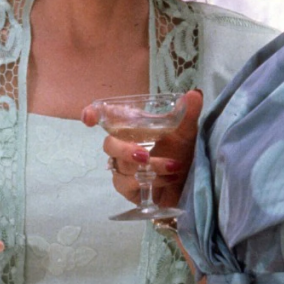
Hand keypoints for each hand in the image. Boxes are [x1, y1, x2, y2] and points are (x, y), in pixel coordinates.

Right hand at [83, 89, 202, 208]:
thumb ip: (189, 114)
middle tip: (144, 155)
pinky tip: (169, 178)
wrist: (191, 184)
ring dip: (150, 167)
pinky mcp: (129, 189)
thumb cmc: (182, 154)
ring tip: (174, 166)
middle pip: (109, 145)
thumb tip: (194, 94)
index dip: (93, 114)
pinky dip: (151, 181)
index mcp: (134, 128)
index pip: (107, 118)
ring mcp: (124, 169)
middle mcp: (125, 146)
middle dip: (125, 150)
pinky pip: (129, 185)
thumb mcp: (188, 133)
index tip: (89, 118)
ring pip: (122, 167)